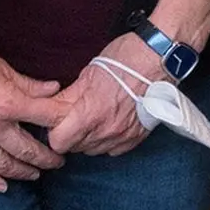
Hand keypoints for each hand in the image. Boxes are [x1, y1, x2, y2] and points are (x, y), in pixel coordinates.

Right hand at [0, 25, 64, 193]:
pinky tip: (1, 187)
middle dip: (47, 158)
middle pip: (27, 149)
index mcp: (6, 102)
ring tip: (36, 174)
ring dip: (22, 172)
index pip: (45, 118)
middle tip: (58, 162)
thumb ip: (28, 83)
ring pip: (2, 164)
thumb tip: (53, 90)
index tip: (72, 130)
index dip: (62, 124)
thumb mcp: (0, 66)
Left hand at [37, 32, 163, 157]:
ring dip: (88, 139)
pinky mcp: (136, 137)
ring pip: (93, 151)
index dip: (54, 132)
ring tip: (94, 118)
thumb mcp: (88, 74)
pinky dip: (107, 140)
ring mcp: (123, 136)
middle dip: (70, 135)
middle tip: (74, 116)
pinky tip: (110, 123)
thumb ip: (68, 97)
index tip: (57, 122)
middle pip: (74, 148)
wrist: (160, 58)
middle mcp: (106, 130)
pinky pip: (113, 150)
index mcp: (90, 113)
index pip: (58, 142)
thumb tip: (49, 109)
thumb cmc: (125, 59)